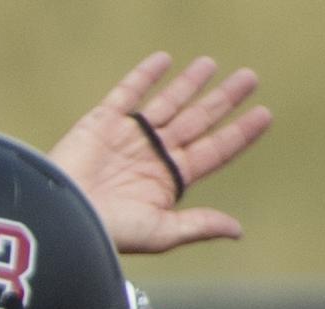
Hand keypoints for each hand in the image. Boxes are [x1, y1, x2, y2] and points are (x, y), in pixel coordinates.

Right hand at [50, 53, 270, 254]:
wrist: (60, 217)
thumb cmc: (106, 233)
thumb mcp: (159, 232)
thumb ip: (198, 225)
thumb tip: (237, 230)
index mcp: (169, 181)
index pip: (213, 151)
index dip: (239, 134)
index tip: (264, 115)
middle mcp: (152, 156)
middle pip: (197, 121)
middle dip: (223, 100)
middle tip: (249, 78)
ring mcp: (129, 138)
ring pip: (168, 103)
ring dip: (190, 84)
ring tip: (211, 64)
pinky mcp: (102, 123)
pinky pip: (128, 93)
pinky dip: (144, 76)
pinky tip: (164, 60)